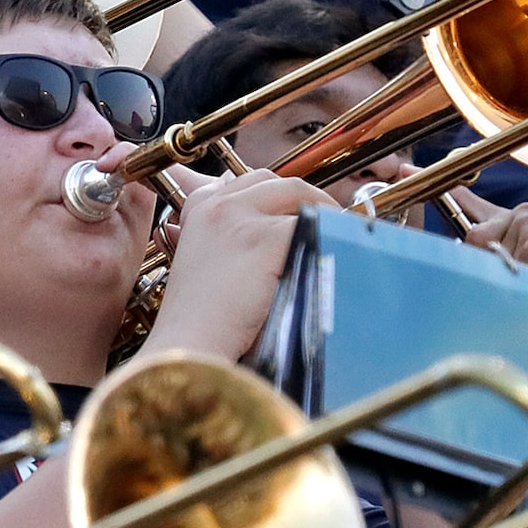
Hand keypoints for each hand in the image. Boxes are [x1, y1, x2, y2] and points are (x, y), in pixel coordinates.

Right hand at [143, 165, 339, 361]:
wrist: (190, 345)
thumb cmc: (200, 320)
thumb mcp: (205, 266)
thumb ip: (228, 242)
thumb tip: (267, 237)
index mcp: (200, 209)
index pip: (247, 182)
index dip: (276, 195)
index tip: (294, 209)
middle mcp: (218, 204)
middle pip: (275, 182)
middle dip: (304, 197)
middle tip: (326, 219)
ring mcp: (241, 218)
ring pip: (298, 195)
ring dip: (322, 212)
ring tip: (337, 234)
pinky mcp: (266, 238)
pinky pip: (311, 224)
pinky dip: (328, 236)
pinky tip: (335, 252)